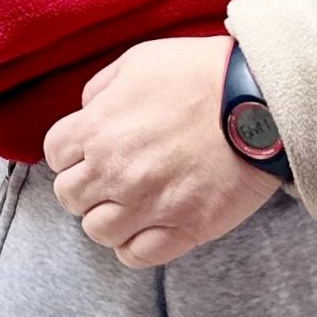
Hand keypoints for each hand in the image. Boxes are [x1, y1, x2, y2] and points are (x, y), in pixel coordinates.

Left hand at [45, 36, 274, 266]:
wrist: (261, 101)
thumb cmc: (201, 73)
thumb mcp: (139, 61)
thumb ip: (102, 89)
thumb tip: (87, 111)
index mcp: (98, 128)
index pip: (54, 154)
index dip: (71, 151)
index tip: (90, 149)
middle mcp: (115, 171)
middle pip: (69, 196)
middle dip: (86, 185)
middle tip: (111, 176)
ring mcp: (148, 204)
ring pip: (98, 231)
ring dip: (109, 217)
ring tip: (130, 202)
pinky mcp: (184, 228)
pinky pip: (136, 256)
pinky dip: (135, 245)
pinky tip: (149, 226)